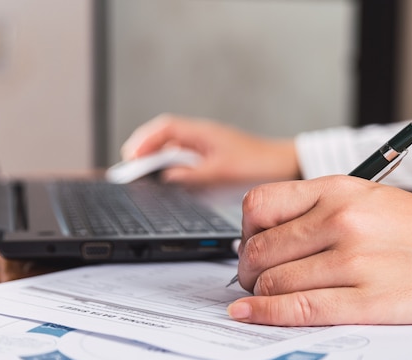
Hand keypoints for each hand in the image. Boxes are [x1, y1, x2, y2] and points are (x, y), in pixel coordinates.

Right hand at [121, 114, 299, 184]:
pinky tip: (168, 177)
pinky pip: (185, 156)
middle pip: (164, 135)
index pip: (164, 128)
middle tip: (129, 166)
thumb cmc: (257, 164)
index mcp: (202, 132)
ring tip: (142, 172)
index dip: (144, 141)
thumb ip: (192, 175)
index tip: (131, 156)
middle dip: (144, 148)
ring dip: (157, 157)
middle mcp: (202, 135)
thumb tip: (167, 178)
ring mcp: (207, 145)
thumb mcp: (221, 172)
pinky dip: (172, 165)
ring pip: (174, 146)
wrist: (282, 165)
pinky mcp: (212, 155)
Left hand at [227, 175, 411, 325]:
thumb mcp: (366, 198)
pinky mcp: (369, 300)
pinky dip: (266, 314)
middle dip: (249, 270)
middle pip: (260, 250)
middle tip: (255, 279)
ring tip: (268, 296)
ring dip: (261, 294)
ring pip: (274, 282)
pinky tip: (250, 314)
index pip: (260, 206)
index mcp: (338, 190)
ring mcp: (355, 261)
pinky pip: (299, 309)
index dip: (244, 231)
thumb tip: (266, 239)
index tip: (251, 246)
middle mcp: (342, 220)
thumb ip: (317, 212)